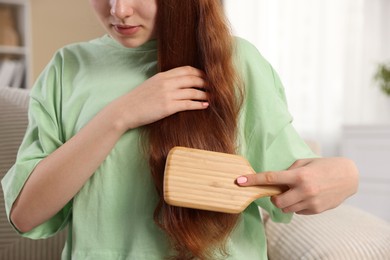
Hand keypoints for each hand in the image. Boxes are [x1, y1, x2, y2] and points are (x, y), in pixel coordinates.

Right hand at [113, 66, 208, 129]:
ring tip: (212, 97)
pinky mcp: (168, 107)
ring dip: (205, 94)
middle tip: (215, 86)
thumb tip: (178, 84)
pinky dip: (199, 104)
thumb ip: (165, 82)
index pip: (186, 69)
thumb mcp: (151, 85)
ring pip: (193, 91)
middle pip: (193, 78)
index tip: (207, 77)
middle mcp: (167, 82)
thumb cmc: (137, 100)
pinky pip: (188, 104)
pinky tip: (205, 106)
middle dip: (206, 82)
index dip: (200, 72)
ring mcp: (168, 94)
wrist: (125, 111)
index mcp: (163, 75)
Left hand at [236, 157, 358, 214]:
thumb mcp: (304, 163)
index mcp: (299, 175)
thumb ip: (288, 171)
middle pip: (276, 201)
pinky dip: (297, 206)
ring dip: (286, 202)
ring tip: (296, 192)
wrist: (348, 176)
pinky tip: (306, 197)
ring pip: (286, 209)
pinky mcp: (316, 210)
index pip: (271, 178)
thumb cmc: (324, 166)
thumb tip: (274, 181)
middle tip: (281, 190)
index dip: (253, 180)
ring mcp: (310, 202)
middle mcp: (304, 190)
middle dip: (274, 197)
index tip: (240, 181)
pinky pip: (298, 212)